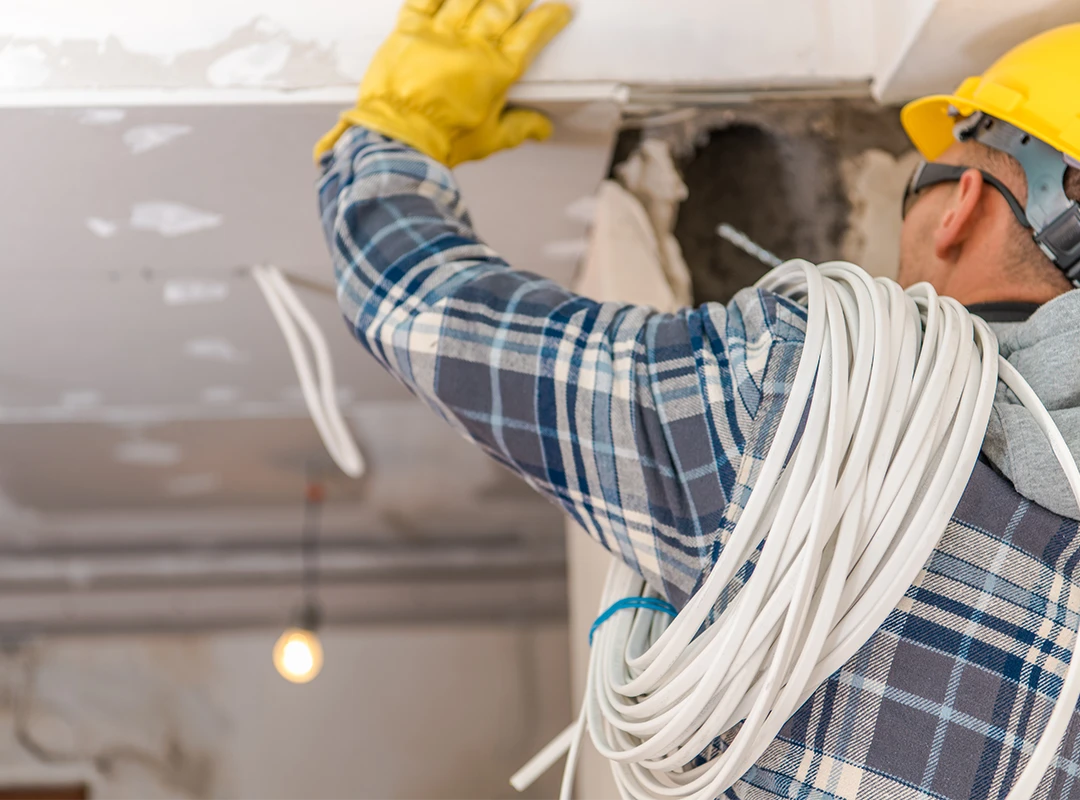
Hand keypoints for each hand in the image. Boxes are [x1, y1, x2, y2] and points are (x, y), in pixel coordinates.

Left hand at [315, 0, 572, 165]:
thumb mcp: (491, 139)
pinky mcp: (409, 29)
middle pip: (502, 7)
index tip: (560, 9)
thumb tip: (543, 128)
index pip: (531, 35)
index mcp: (497, 71)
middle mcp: (472, 46)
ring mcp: (440, 34)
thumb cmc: (445, 140)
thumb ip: (520, 127)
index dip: (549, 18)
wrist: (400, 138)